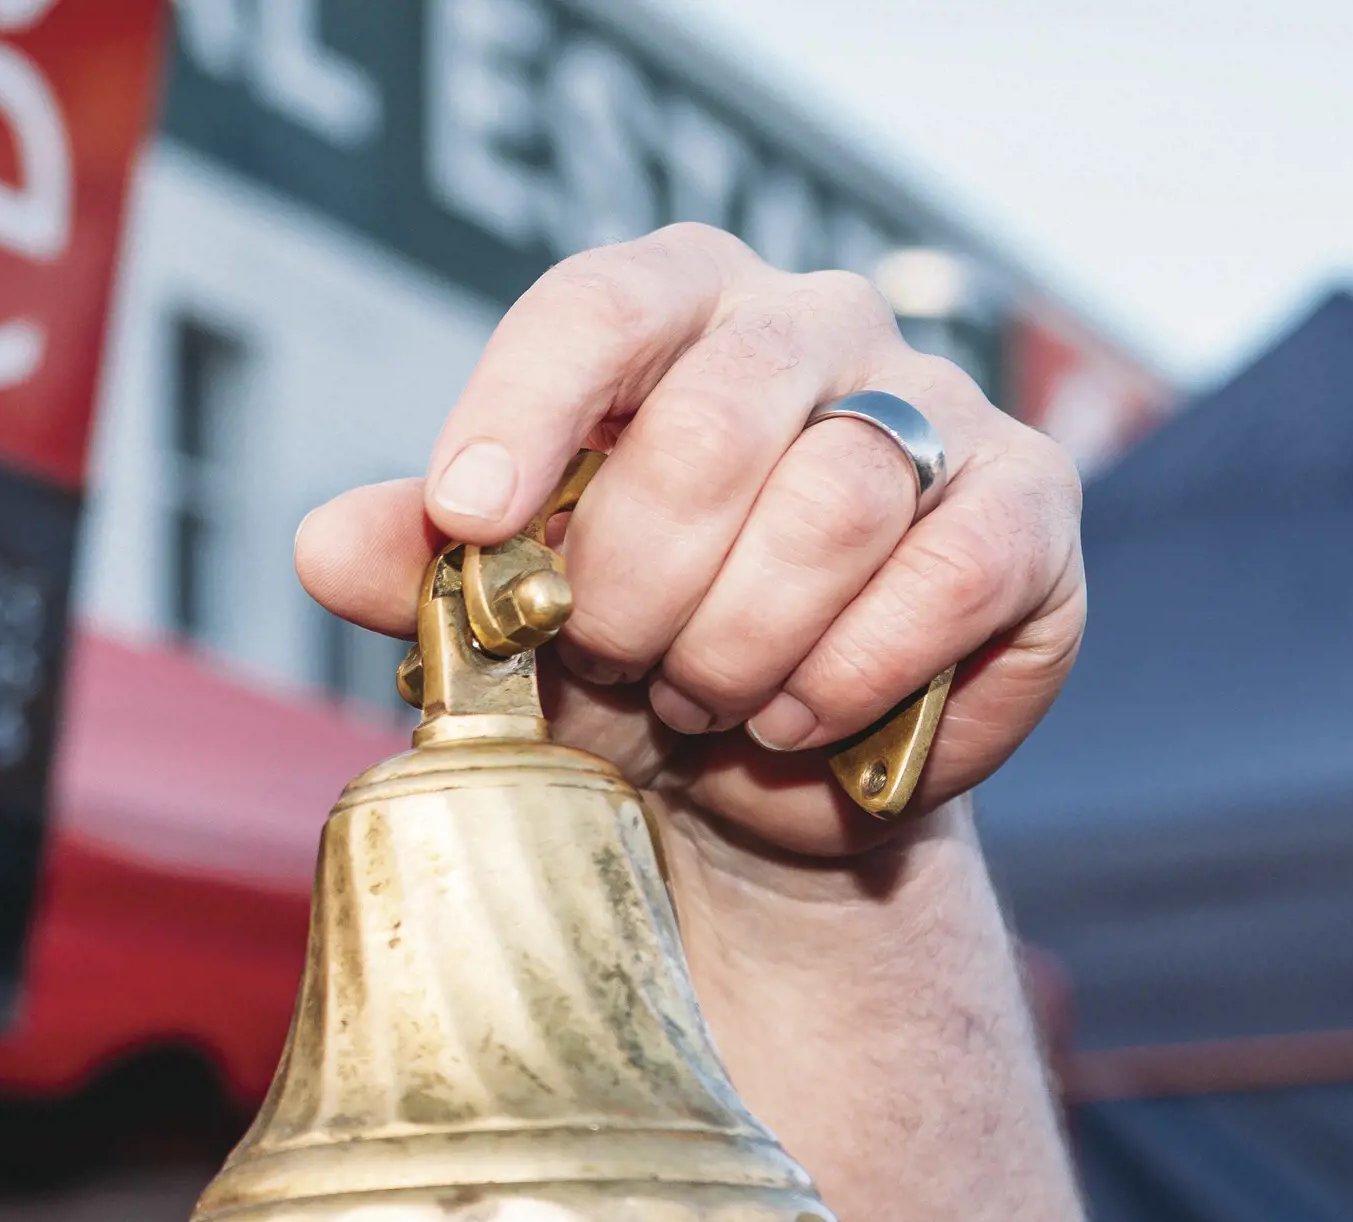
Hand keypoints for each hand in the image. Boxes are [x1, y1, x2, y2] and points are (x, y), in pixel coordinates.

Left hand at [294, 224, 1085, 860]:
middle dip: (637, 584)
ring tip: (703, 697)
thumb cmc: (617, 659)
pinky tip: (796, 718)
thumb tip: (325, 543)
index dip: (525, 410)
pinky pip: (943, 579)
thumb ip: (418, 574)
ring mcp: (934, 408)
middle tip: (617, 663)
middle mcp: (812, 325)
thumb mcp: (503, 627)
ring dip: (739, 643)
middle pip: (712, 421)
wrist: (751, 783)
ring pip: (830, 505)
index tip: (469, 521)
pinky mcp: (1027, 513)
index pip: (596, 307)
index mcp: (673, 308)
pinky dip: (848, 676)